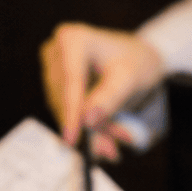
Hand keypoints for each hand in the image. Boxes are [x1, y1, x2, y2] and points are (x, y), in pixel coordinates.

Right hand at [39, 22, 164, 161]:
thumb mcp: (130, 79)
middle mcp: (56, 50)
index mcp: (73, 40)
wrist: (138, 57)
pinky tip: (107, 136)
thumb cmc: (136, 62)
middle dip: (88, 126)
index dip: (70, 114)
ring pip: (65, 110)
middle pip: (66, 99)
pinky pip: (67, 112)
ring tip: (116, 140)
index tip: (72, 140)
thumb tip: (86, 120)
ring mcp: (53, 68)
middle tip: (111, 150)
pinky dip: (88, 126)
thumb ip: (109, 98)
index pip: (70, 82)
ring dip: (91, 129)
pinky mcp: (55, 84)